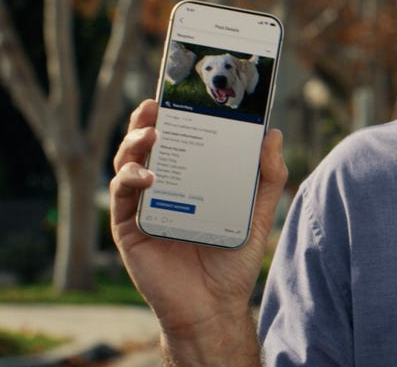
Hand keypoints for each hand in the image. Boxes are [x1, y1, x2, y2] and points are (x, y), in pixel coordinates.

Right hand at [109, 100, 286, 362]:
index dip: (174, 113)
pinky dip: (130, 179)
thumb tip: (274, 133)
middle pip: (146, 143)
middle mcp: (164, 185)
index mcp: (191, 177)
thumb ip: (267, 176)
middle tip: (154, 105)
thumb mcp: (257, 213)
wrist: (213, 305)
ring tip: (151, 134)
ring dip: (134, 143)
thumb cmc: (232, 259)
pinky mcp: (129, 227)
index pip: (180, 137)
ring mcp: (143, 205)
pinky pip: (122, 195)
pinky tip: (148, 176)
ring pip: (127, 162)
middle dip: (146, 120)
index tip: (177, 90)